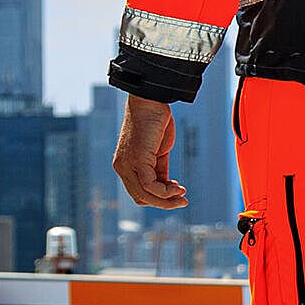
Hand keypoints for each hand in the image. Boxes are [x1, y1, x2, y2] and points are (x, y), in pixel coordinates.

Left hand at [113, 95, 189, 209]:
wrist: (150, 100)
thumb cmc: (154, 121)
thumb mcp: (157, 151)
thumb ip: (159, 169)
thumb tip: (167, 187)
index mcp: (125, 165)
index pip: (138, 193)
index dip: (157, 198)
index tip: (176, 193)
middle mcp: (122, 167)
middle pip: (141, 198)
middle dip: (163, 203)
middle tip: (182, 200)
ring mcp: (127, 164)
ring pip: (145, 195)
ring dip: (166, 201)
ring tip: (182, 197)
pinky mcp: (136, 160)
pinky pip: (150, 186)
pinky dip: (165, 192)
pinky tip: (177, 188)